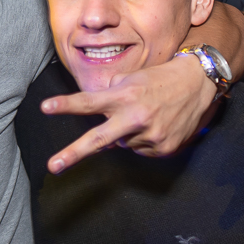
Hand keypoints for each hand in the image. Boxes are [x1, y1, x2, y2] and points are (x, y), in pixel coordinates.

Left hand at [42, 55, 216, 172]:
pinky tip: (155, 125)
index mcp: (124, 96)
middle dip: (73, 153)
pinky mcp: (163, 148)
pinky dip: (141, 140)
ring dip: (125, 133)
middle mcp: (135, 117)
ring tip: (145, 115)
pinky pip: (139, 150)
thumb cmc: (159, 78)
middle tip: (53, 166)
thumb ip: (109, 92)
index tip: (45, 107)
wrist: (199, 84)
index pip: (89, 102)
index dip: (65, 105)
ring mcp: (150, 135)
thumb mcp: (132, 77)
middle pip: (98, 139)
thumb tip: (93, 108)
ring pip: (122, 143)